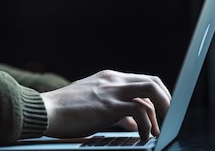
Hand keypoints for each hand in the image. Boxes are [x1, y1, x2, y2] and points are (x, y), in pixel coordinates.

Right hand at [40, 69, 170, 139]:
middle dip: (166, 102)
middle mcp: (112, 80)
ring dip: (160, 114)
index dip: (158, 97)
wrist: (47, 111)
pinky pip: (140, 111)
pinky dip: (147, 127)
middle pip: (153, 82)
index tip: (162, 113)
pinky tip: (142, 137)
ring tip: (156, 132)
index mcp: (108, 78)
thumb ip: (116, 112)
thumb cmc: (66, 112)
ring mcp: (111, 91)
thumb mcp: (94, 106)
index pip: (144, 80)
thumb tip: (135, 125)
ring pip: (151, 92)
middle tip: (167, 121)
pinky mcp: (109, 106)